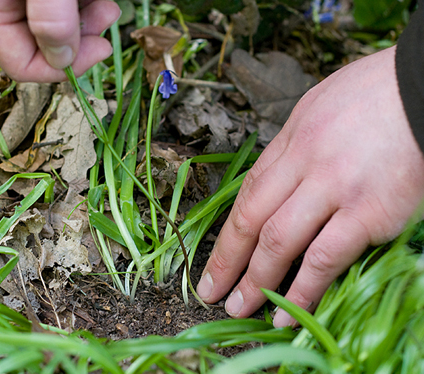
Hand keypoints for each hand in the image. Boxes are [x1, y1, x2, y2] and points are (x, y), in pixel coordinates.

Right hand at [0, 0, 120, 81]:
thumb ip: (51, 19)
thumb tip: (62, 60)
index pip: (21, 64)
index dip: (63, 68)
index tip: (100, 50)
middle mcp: (4, 5)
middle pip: (43, 47)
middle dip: (81, 41)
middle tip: (108, 18)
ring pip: (58, 28)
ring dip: (88, 22)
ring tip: (107, 6)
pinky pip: (62, 8)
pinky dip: (83, 7)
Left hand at [197, 46, 423, 326]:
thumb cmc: (378, 93)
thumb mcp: (320, 107)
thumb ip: (296, 147)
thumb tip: (278, 179)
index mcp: (291, 140)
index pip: (247, 194)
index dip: (225, 232)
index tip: (211, 260)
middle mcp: (304, 164)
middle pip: (251, 219)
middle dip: (226, 261)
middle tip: (209, 293)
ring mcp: (334, 188)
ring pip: (278, 241)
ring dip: (255, 280)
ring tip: (238, 309)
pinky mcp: (369, 211)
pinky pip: (325, 257)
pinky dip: (302, 289)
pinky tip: (287, 312)